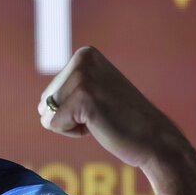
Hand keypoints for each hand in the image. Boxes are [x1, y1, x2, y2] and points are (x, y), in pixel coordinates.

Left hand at [38, 46, 188, 170]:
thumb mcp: (95, 93)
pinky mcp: (82, 98)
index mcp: (85, 54)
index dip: (70, 109)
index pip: (49, 92)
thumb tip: (40, 104)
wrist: (155, 139)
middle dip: (67, 116)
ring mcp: (83, 77)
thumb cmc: (121, 121)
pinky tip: (98, 125)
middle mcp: (83, 59)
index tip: (99, 107)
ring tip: (100, 119)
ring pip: (46, 112)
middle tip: (100, 115)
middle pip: (45, 101)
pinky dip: (72, 132)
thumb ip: (69, 90)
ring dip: (69, 124)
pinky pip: (52, 124)